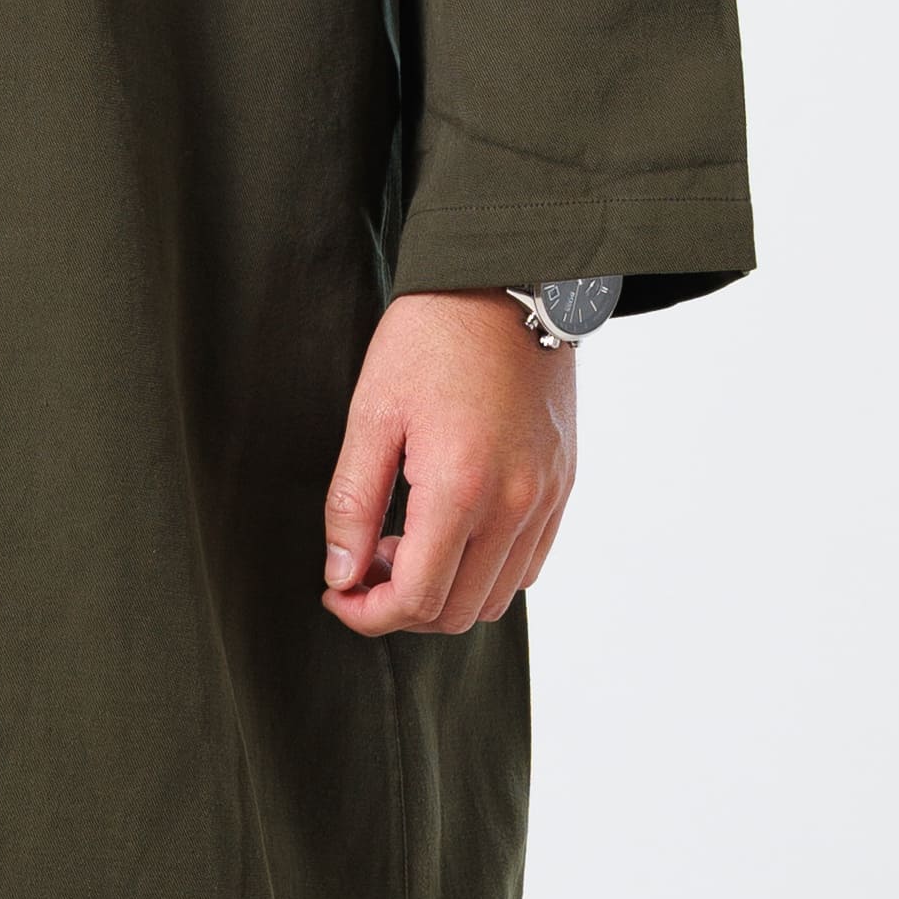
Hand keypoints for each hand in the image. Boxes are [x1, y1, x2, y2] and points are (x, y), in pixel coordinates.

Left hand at [320, 291, 575, 637]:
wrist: (505, 284)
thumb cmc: (431, 338)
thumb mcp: (371, 414)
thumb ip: (352, 505)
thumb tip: (340, 577)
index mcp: (460, 488)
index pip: (417, 599)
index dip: (368, 614)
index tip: (336, 593)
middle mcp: (515, 504)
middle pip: (457, 611)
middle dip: (400, 606)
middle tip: (365, 562)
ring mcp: (546, 498)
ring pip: (496, 598)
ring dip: (444, 591)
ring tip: (406, 539)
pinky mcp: (562, 486)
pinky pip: (527, 564)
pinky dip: (484, 570)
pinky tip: (450, 528)